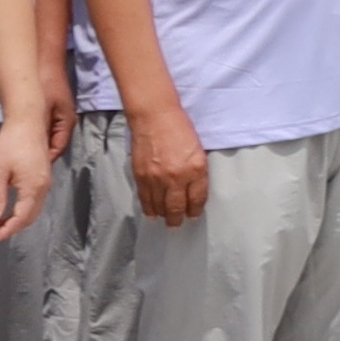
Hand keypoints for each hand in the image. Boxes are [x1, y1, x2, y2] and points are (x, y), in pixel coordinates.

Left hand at [0, 108, 53, 244]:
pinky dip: (20, 210)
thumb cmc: (11, 144)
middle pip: (29, 217)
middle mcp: (43, 187)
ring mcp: (44, 182)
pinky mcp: (42, 177)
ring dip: (15, 220)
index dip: (6, 231)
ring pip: (32, 210)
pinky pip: (33, 201)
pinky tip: (7, 209)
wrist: (28, 122)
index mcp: (33, 187)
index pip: (21, 218)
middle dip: (10, 228)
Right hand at [131, 107, 211, 224]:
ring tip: (166, 220)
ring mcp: (157, 178)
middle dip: (178, 218)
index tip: (193, 215)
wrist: (155, 116)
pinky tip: (151, 213)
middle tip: (177, 224)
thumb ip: (196, 171)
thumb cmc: (180, 129)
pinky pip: (145, 198)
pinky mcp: (141, 176)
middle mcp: (177, 177)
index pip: (197, 198)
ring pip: (159, 205)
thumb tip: (192, 190)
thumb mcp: (198, 150)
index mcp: (196, 169)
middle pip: (177, 206)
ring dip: (163, 215)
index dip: (195, 210)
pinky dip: (148, 207)